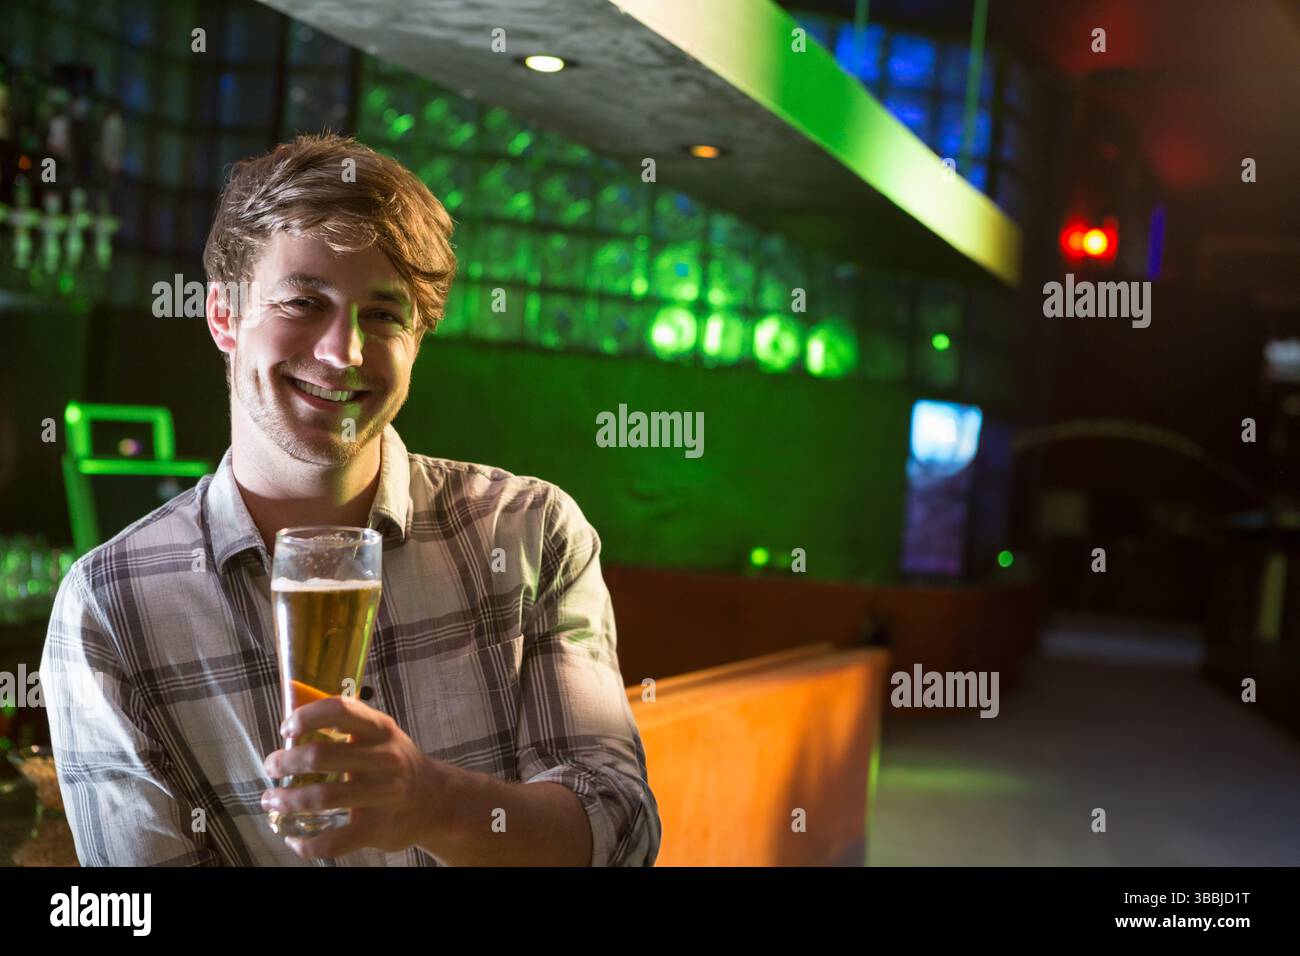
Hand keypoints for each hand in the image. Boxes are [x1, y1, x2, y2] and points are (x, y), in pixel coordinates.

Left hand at [261, 694, 446, 858]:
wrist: (435, 800)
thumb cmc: (394, 763)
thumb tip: (292, 719)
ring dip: (286, 800)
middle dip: (284, 762)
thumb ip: (347, 725)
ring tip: (271, 800)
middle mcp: (384, 759)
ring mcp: (382, 795)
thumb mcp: (381, 734)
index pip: (340, 710)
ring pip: (321, 797)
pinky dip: (307, 844)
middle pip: (320, 756)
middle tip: (272, 766)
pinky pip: (334, 841)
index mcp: (380, 730)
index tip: (287, 730)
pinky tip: (294, 840)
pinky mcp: (377, 829)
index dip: (306, 716)